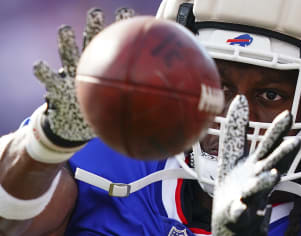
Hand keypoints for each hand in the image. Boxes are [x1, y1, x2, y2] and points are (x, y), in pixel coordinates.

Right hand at [32, 8, 134, 143]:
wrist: (74, 127)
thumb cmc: (98, 113)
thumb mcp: (118, 108)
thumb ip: (138, 100)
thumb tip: (173, 102)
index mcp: (103, 68)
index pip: (114, 45)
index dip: (120, 30)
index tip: (129, 15)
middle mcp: (87, 66)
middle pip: (90, 42)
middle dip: (92, 26)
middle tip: (96, 12)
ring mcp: (69, 75)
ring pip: (66, 54)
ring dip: (66, 42)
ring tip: (65, 30)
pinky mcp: (55, 88)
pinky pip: (48, 79)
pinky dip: (43, 71)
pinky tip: (41, 65)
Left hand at [211, 95, 300, 235]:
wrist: (233, 223)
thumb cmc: (235, 188)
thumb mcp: (231, 158)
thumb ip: (235, 133)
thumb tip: (239, 100)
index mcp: (254, 164)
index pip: (266, 144)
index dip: (273, 129)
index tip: (277, 110)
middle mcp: (255, 178)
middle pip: (268, 163)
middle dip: (281, 150)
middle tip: (296, 139)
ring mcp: (248, 196)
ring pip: (259, 188)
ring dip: (266, 181)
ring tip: (274, 175)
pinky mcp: (237, 214)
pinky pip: (239, 212)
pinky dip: (241, 210)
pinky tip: (241, 206)